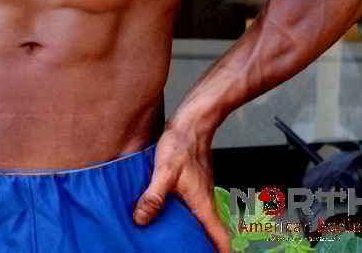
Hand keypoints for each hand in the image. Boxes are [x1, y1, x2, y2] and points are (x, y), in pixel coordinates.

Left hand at [133, 120, 228, 252]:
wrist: (193, 122)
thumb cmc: (182, 144)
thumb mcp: (164, 172)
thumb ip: (153, 196)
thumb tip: (140, 220)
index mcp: (203, 204)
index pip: (220, 237)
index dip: (220, 252)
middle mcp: (206, 200)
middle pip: (209, 231)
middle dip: (200, 244)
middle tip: (181, 249)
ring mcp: (202, 191)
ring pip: (201, 217)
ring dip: (191, 228)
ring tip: (172, 236)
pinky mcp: (195, 183)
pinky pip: (194, 205)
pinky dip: (185, 213)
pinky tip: (167, 211)